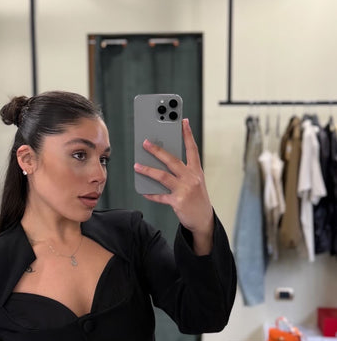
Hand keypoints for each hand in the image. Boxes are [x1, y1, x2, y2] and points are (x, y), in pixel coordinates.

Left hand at [134, 118, 213, 254]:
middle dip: (157, 150)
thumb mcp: (195, 181)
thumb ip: (182, 170)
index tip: (182, 121)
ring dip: (148, 170)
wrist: (203, 220)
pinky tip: (143, 190)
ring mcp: (184, 190)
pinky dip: (150, 193)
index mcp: (196, 171)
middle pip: (172, 160)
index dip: (187, 134)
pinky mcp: (177, 202)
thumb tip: (161, 161)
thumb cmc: (197, 198)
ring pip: (163, 176)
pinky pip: (160, 196)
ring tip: (136, 165)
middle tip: (145, 142)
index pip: (192, 149)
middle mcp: (191, 178)